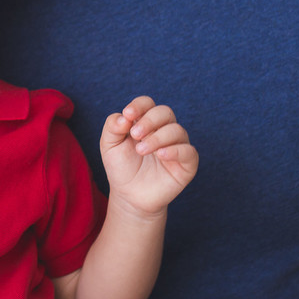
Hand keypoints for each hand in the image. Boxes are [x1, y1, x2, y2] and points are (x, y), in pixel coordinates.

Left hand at [99, 96, 198, 216]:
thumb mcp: (109, 145)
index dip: (139, 105)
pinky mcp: (187, 163)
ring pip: (177, 130)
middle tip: (135, 135)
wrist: (129, 195)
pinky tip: (161, 155)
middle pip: (165, 112)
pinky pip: (189, 151)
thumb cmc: (121, 167)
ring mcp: (177, 146)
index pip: (148, 103)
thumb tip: (124, 116)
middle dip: (149, 120)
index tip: (128, 114)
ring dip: (158, 137)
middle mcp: (163, 130)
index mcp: (145, 122)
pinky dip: (175, 150)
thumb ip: (112, 126)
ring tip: (141, 150)